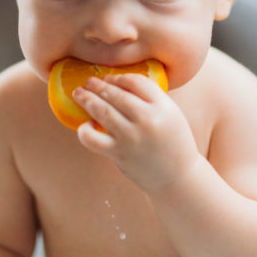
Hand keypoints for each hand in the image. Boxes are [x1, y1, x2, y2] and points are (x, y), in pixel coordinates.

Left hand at [73, 74, 198, 192]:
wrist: (178, 178)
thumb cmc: (173, 143)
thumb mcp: (171, 114)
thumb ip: (151, 99)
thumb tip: (119, 85)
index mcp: (163, 107)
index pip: (136, 82)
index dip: (119, 78)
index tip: (110, 79)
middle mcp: (147, 120)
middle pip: (116, 94)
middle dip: (98, 86)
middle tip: (89, 82)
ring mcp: (131, 137)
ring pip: (102, 111)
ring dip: (87, 99)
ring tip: (79, 93)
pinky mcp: (118, 154)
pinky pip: (92, 138)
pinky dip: (84, 130)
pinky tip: (86, 125)